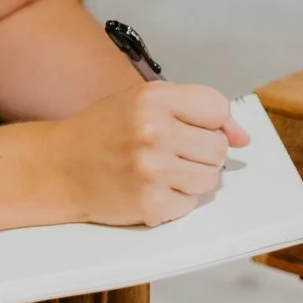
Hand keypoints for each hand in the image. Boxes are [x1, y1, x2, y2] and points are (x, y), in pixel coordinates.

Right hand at [49, 82, 248, 226]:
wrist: (59, 166)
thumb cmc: (103, 132)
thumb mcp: (142, 103)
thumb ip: (195, 111)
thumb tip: (242, 137)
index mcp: (152, 98)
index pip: (217, 108)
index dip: (211, 121)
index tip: (194, 127)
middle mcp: (152, 131)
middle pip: (219, 148)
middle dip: (202, 153)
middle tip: (171, 151)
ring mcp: (151, 170)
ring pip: (210, 179)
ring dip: (192, 178)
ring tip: (160, 170)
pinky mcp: (150, 204)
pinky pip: (190, 204)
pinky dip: (175, 200)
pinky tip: (149, 187)